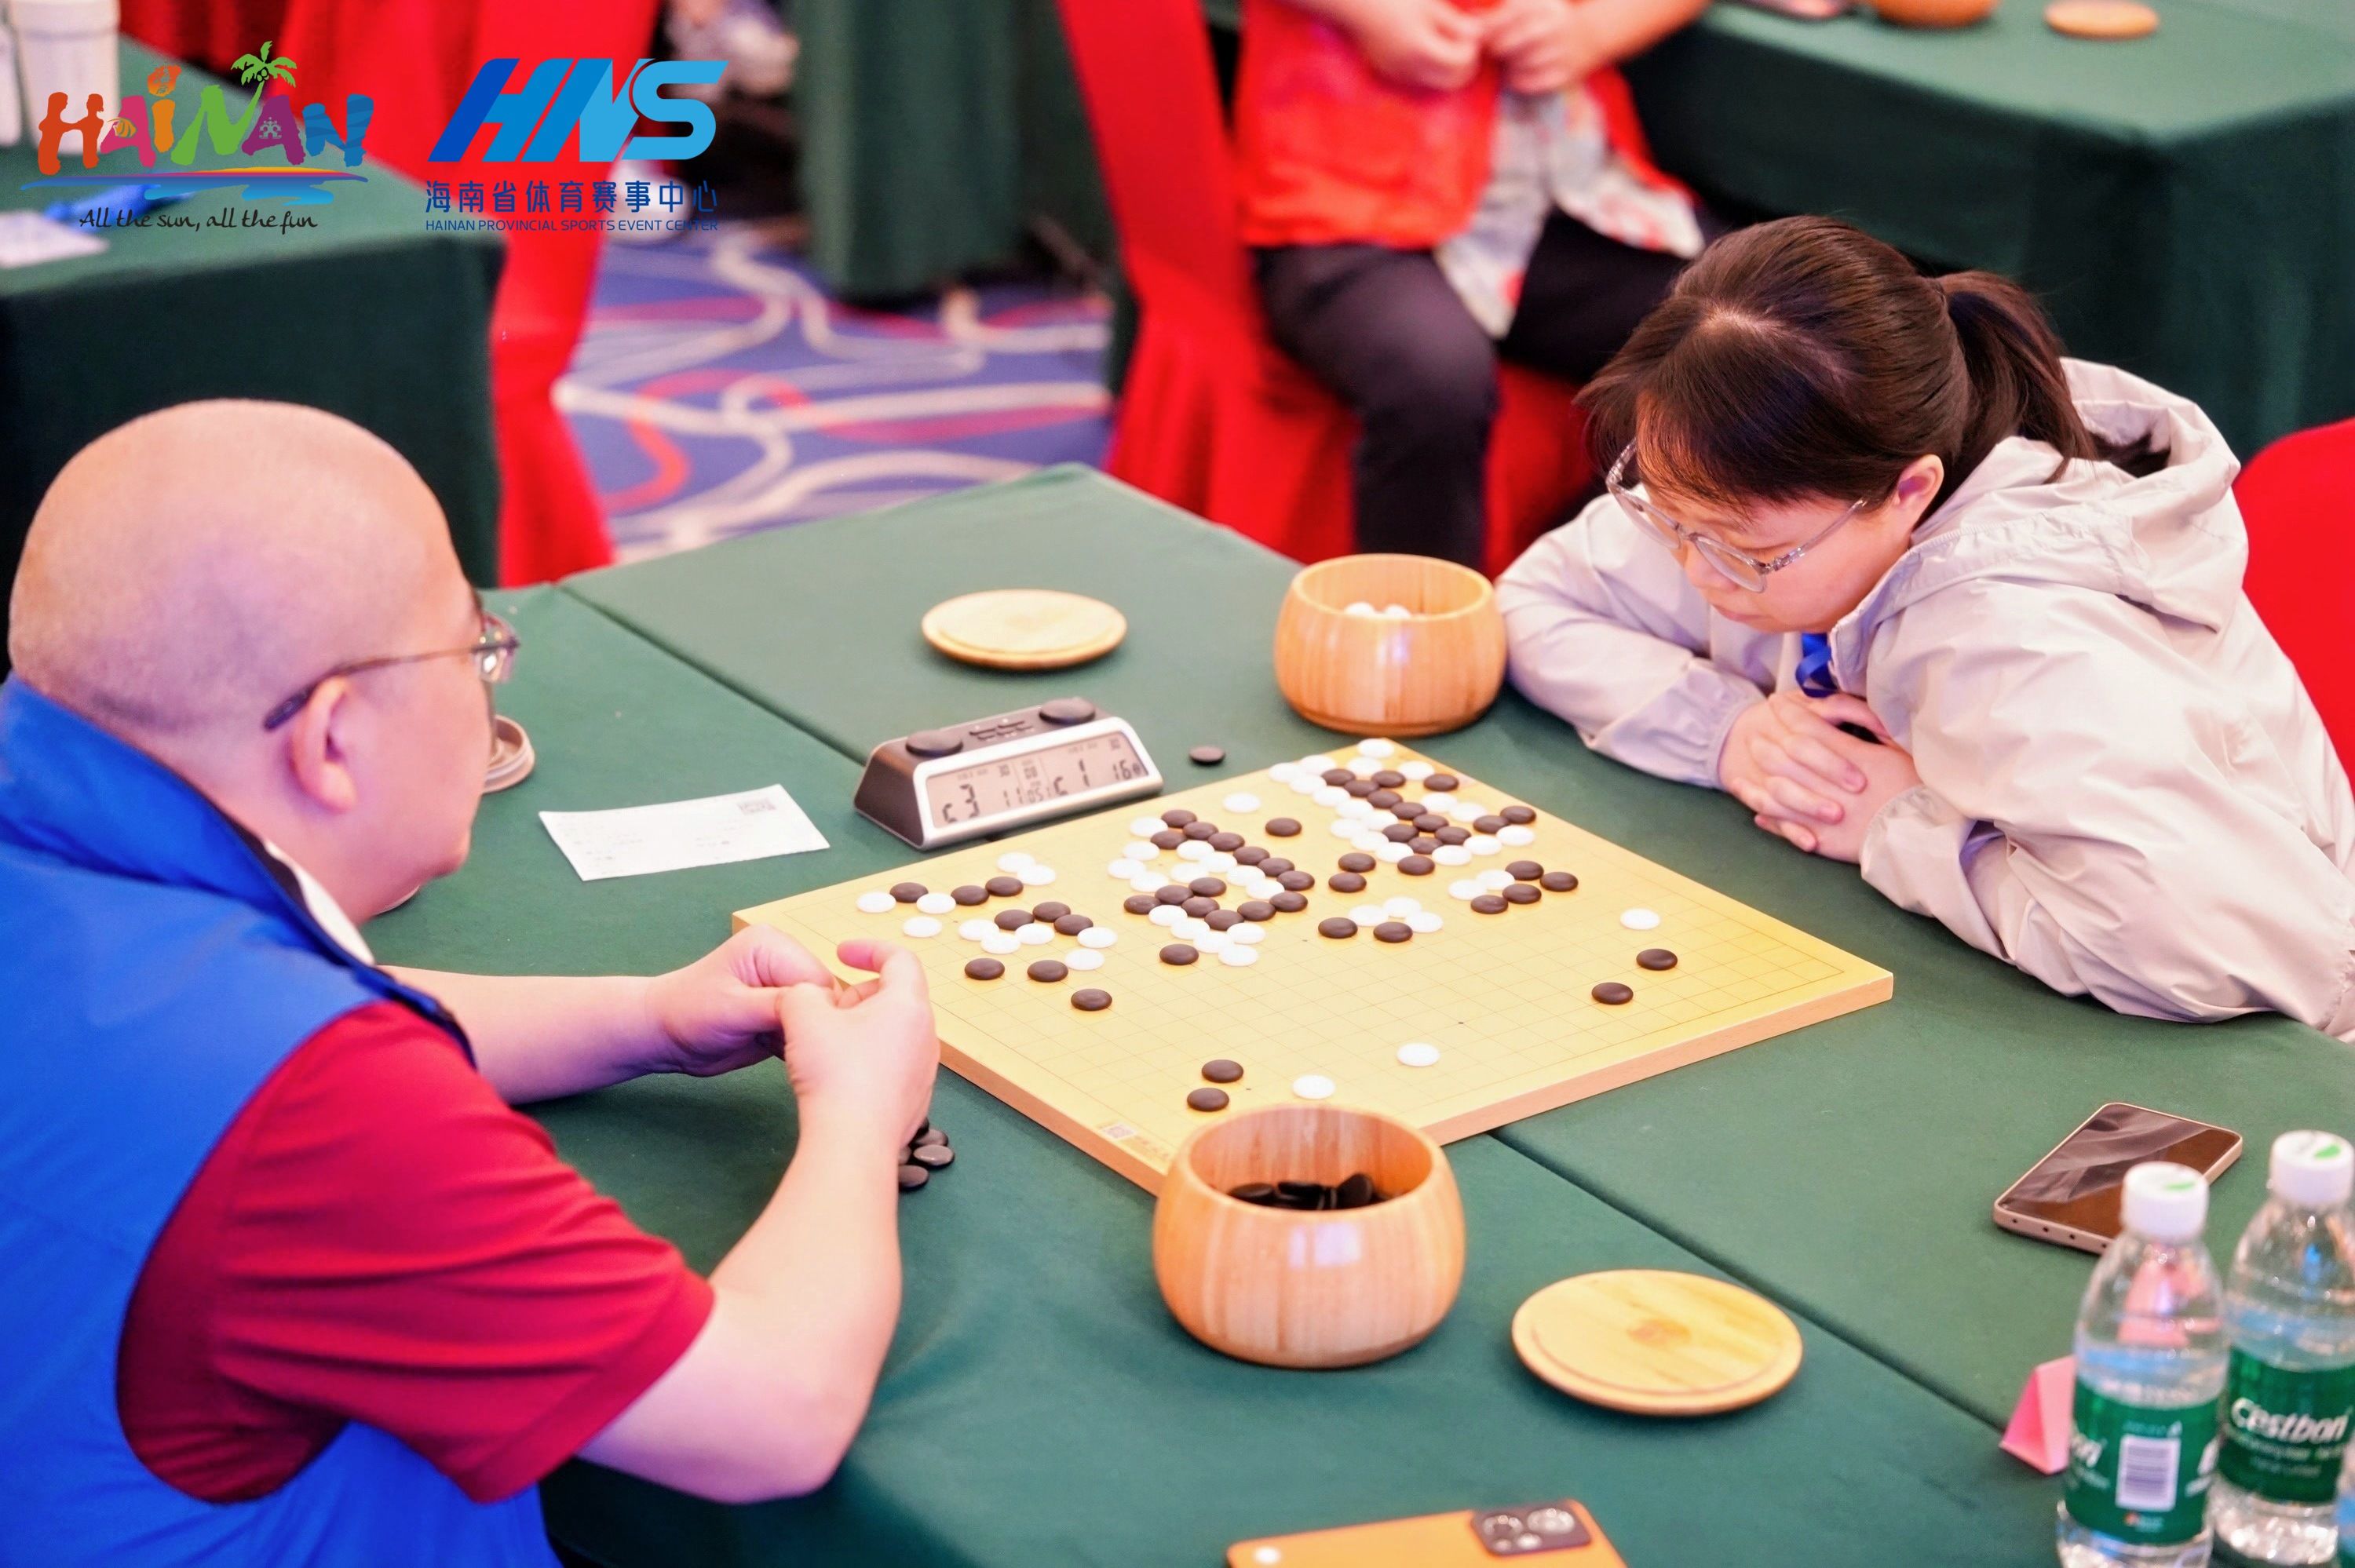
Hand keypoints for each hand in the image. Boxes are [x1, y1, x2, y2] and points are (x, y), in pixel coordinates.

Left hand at [643, 925, 836, 1078]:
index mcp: (773, 946)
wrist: (662, 1036)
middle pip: (825, 998)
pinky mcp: (782, 1013)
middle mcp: (784, 962)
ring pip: (819, 1016)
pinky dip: (799, 1044)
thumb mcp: (732, 1009)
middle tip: (790, 1047)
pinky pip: (807, 1029)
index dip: (815, 1011)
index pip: (817, 980)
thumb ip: (777, 1006)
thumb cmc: (689, 1014)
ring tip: (782, 1049)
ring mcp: (784, 988)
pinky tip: (781, 1052)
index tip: (800, 1037)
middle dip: (812, 1025)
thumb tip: (822, 1010)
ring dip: (806, 1037)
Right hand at [775, 940, 939, 1146]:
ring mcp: (924, 1071)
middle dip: (857, 996)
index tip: (842, 953)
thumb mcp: (804, 1014)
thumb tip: (807, 998)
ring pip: (893, 1033)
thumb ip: (802, 992)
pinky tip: (839, 1080)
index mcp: (908, 1005)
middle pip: (895, 998)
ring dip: (861, 1028)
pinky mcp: (915, 1101)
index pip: (900, 959)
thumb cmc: (834, 1071)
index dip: (869, 949)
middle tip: (825, 1012)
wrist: (852, 1140)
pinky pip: (893, 1065)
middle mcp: (927, 1035)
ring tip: (827, 1046)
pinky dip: (869, 1059)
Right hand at [1346, 0, 1484, 90]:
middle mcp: (1409, 68)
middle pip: (1453, 81)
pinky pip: (1420, 78)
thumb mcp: (1428, 5)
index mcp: (1420, 49)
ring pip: (1437, 82)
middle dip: (1464, 63)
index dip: (1471, 48)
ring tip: (1445, 41)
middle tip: (1463, 40)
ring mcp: (1398, 74)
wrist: (1353, 5)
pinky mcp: (1389, 74)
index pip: (1462, 62)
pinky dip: (1430, 67)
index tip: (1469, 30)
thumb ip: (1455, 23)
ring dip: (1448, 67)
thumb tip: (1479, 35)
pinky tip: (1426, 45)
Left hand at [1479, 0, 1606, 93]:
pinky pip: (1531, 83)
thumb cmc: (1549, 21)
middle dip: (1495, 49)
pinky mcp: (1566, 73)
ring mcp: (1561, 51)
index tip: (1480, 37)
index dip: (1487, 30)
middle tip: (1493, 51)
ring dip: (1507, 65)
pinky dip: (1519, 81)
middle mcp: (1553, 27)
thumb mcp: (1532, 5)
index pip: (1504, 18)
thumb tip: (1472, 21)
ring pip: (1518, 64)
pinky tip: (1516, 74)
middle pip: (1507, 44)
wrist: (1591, 35)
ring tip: (1508, 60)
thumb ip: (1502, 11)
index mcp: (1543, 7)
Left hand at [1722, 693, 1920, 862]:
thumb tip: (1860, 715)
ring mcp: (1824, 811)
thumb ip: (1878, 733)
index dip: (1791, 713)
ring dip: (1763, 772)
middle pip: (1789, 755)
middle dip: (1769, 738)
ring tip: (1751, 763)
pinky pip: (1787, 824)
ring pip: (1781, 788)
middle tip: (1755, 728)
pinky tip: (1756, 811)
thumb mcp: (1902, 753)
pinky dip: (1769, 816)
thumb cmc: (1918, 791)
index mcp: (1853, 758)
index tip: (1777, 702)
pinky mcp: (1822, 838)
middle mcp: (1832, 783)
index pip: (1811, 729)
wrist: (1922, 836)